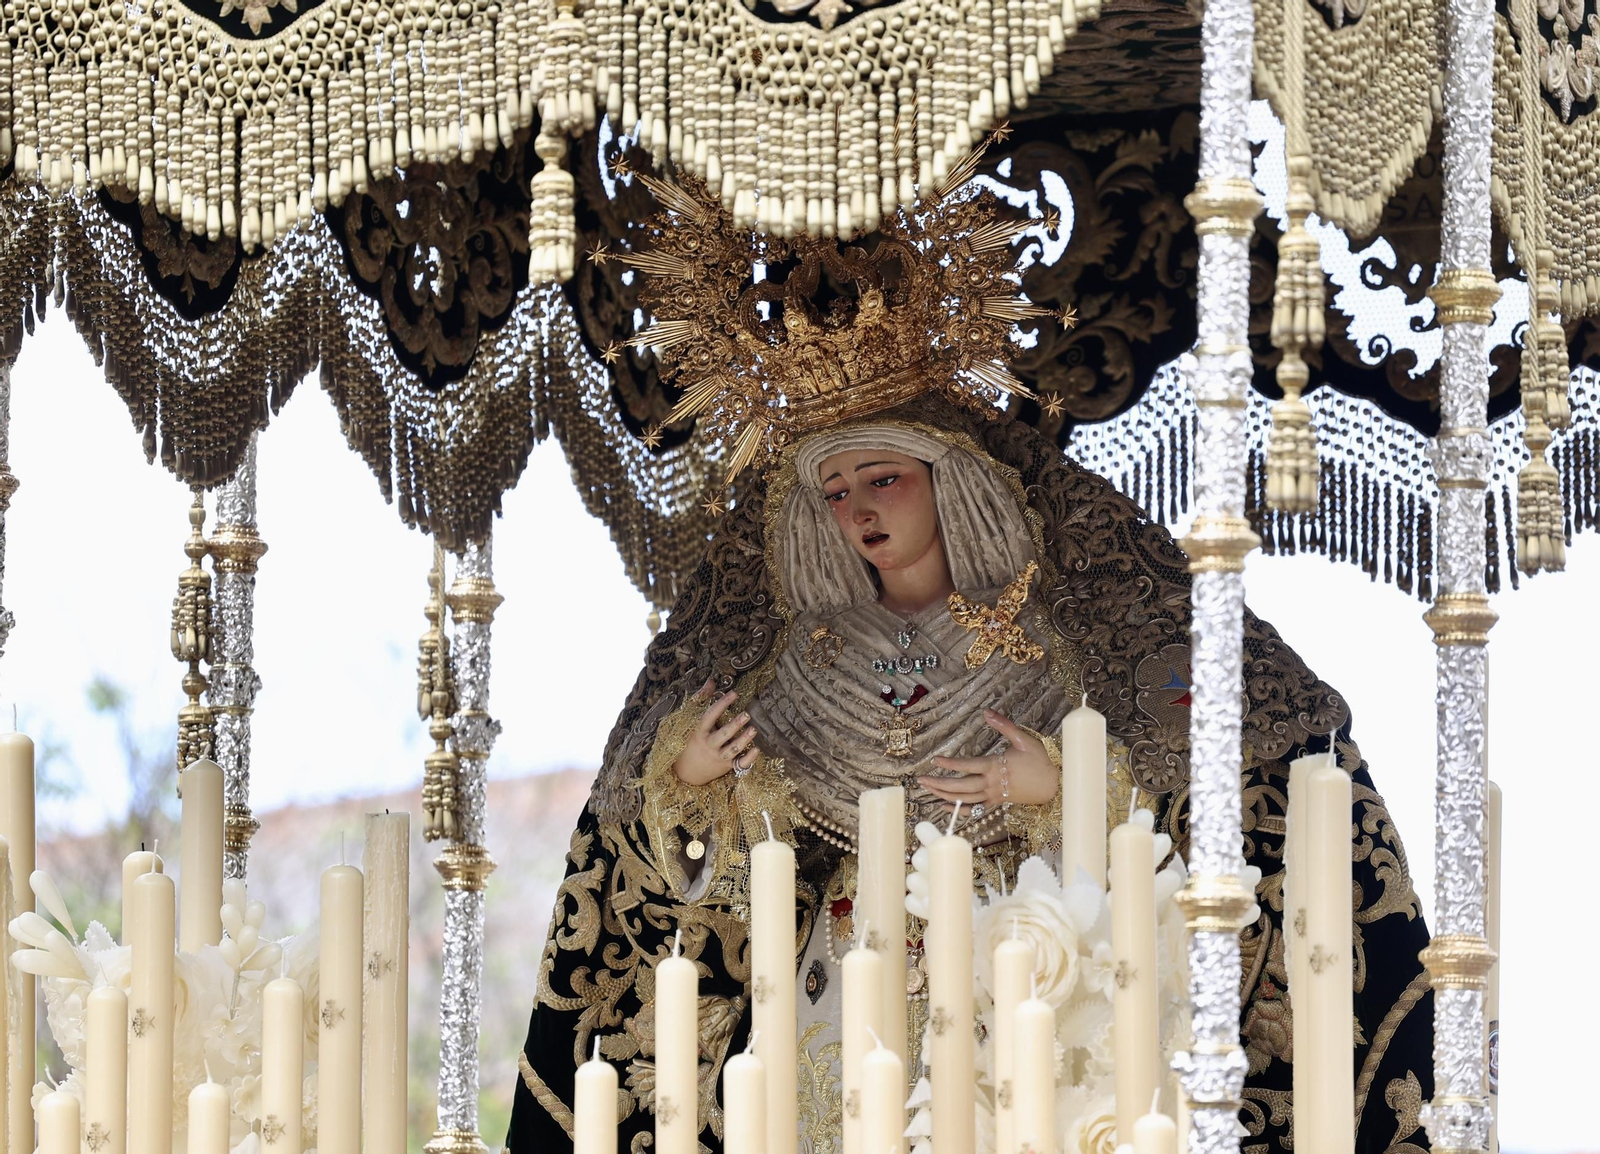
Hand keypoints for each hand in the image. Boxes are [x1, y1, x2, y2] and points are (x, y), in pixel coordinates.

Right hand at [672, 678, 761, 784]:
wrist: (687, 772)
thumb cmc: (692, 741)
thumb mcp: (692, 721)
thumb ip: (702, 700)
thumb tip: (711, 681)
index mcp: (700, 732)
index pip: (710, 716)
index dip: (721, 704)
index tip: (733, 694)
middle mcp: (709, 745)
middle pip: (722, 735)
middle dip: (734, 725)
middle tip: (746, 714)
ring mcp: (718, 757)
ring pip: (732, 749)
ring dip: (744, 740)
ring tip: (753, 729)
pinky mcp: (726, 766)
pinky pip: (739, 764)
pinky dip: (749, 758)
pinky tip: (757, 749)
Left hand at [919, 709, 1057, 809]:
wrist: (1053, 784)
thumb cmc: (1039, 760)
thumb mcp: (1023, 739)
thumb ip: (1004, 725)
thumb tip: (987, 712)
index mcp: (995, 766)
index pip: (967, 766)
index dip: (950, 764)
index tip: (935, 760)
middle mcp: (991, 783)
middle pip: (960, 786)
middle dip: (939, 783)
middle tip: (921, 779)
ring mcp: (993, 795)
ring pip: (964, 799)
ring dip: (944, 795)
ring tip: (927, 789)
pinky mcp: (996, 803)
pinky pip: (974, 809)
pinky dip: (958, 809)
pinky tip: (944, 806)